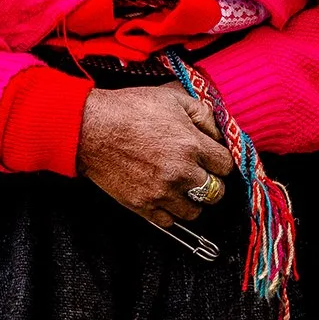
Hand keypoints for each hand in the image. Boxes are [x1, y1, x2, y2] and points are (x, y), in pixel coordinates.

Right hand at [76, 83, 235, 226]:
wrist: (92, 128)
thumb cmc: (129, 109)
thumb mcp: (171, 98)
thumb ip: (202, 113)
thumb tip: (217, 131)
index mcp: (192, 144)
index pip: (227, 165)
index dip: (220, 160)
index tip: (212, 157)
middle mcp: (181, 172)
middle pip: (216, 192)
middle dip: (211, 181)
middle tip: (200, 172)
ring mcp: (162, 192)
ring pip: (195, 211)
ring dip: (192, 199)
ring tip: (182, 186)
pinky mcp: (143, 206)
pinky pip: (169, 221)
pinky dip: (170, 212)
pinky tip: (164, 196)